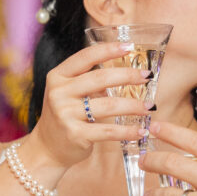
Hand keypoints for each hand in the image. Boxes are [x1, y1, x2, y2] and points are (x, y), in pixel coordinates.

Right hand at [27, 42, 150, 168]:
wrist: (46, 149)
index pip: (86, 57)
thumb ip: (89, 80)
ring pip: (109, 105)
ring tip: (149, 106)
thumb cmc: (64, 115)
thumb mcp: (68, 92)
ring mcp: (66, 114)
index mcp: (58, 77)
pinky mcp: (75, 134)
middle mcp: (59, 93)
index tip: (129, 46)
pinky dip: (128, 131)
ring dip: (133, 106)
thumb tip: (126, 72)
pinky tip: (141, 130)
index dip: (109, 50)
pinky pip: (108, 131)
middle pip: (101, 78)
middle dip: (128, 76)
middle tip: (147, 76)